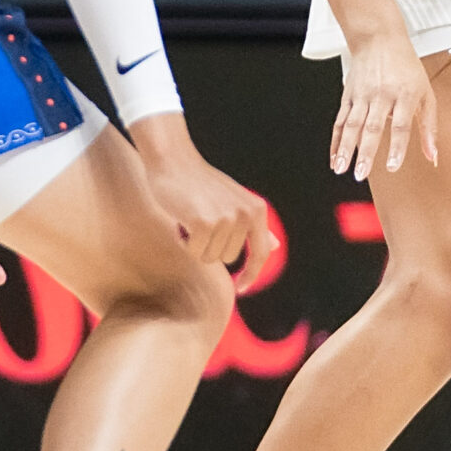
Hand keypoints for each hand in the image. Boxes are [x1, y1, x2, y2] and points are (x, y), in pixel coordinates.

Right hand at [132, 115, 276, 277]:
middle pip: (228, 258)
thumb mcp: (235, 201)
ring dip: (196, 244)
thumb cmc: (203, 184)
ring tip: (191, 218)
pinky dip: (184, 242)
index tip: (240, 289)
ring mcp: (225, 219)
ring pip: (209, 257)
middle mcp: (245, 214)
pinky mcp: (203, 223)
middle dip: (210, 247)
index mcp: (257, 210)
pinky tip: (180, 221)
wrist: (174, 161)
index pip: (261, 253)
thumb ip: (254, 225)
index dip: (252, 274)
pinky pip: (194, 252)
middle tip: (200, 221)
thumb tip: (275, 246)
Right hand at [332, 36, 436, 180]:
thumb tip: (434, 156)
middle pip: (372, 127)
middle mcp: (382, 94)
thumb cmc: (406, 68)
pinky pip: (340, 121)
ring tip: (341, 168)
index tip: (392, 166)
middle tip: (360, 174)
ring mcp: (362, 95)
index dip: (396, 147)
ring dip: (345, 148)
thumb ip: (429, 127)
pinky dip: (336, 141)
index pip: (400, 125)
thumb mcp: (426, 93)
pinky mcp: (348, 95)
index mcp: (404, 94)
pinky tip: (334, 158)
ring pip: (352, 125)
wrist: (379, 39)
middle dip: (365, 152)